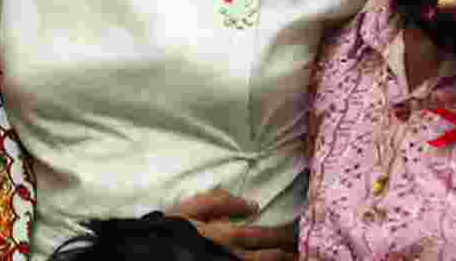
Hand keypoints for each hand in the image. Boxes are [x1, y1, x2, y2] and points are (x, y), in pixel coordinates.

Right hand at [171, 188, 297, 260]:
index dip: (278, 233)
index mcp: (225, 235)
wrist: (157, 250)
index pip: (260, 234)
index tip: (290, 229)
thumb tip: (249, 203)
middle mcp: (230, 253)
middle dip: (283, 248)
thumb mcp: (191, 208)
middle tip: (298, 246)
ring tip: (292, 256)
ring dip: (278, 259)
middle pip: (265, 253)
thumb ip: (219, 201)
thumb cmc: (174, 227)